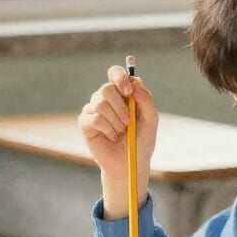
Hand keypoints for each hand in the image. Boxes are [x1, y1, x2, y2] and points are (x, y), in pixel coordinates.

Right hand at [78, 64, 158, 217]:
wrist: (130, 163)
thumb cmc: (141, 141)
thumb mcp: (151, 120)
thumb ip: (146, 100)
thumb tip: (135, 82)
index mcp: (122, 93)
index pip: (115, 73)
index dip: (120, 77)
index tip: (129, 92)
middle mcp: (106, 98)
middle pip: (106, 88)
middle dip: (120, 106)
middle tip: (128, 122)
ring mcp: (93, 109)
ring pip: (100, 103)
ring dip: (115, 120)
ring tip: (121, 132)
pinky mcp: (85, 122)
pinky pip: (94, 118)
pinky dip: (107, 128)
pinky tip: (111, 136)